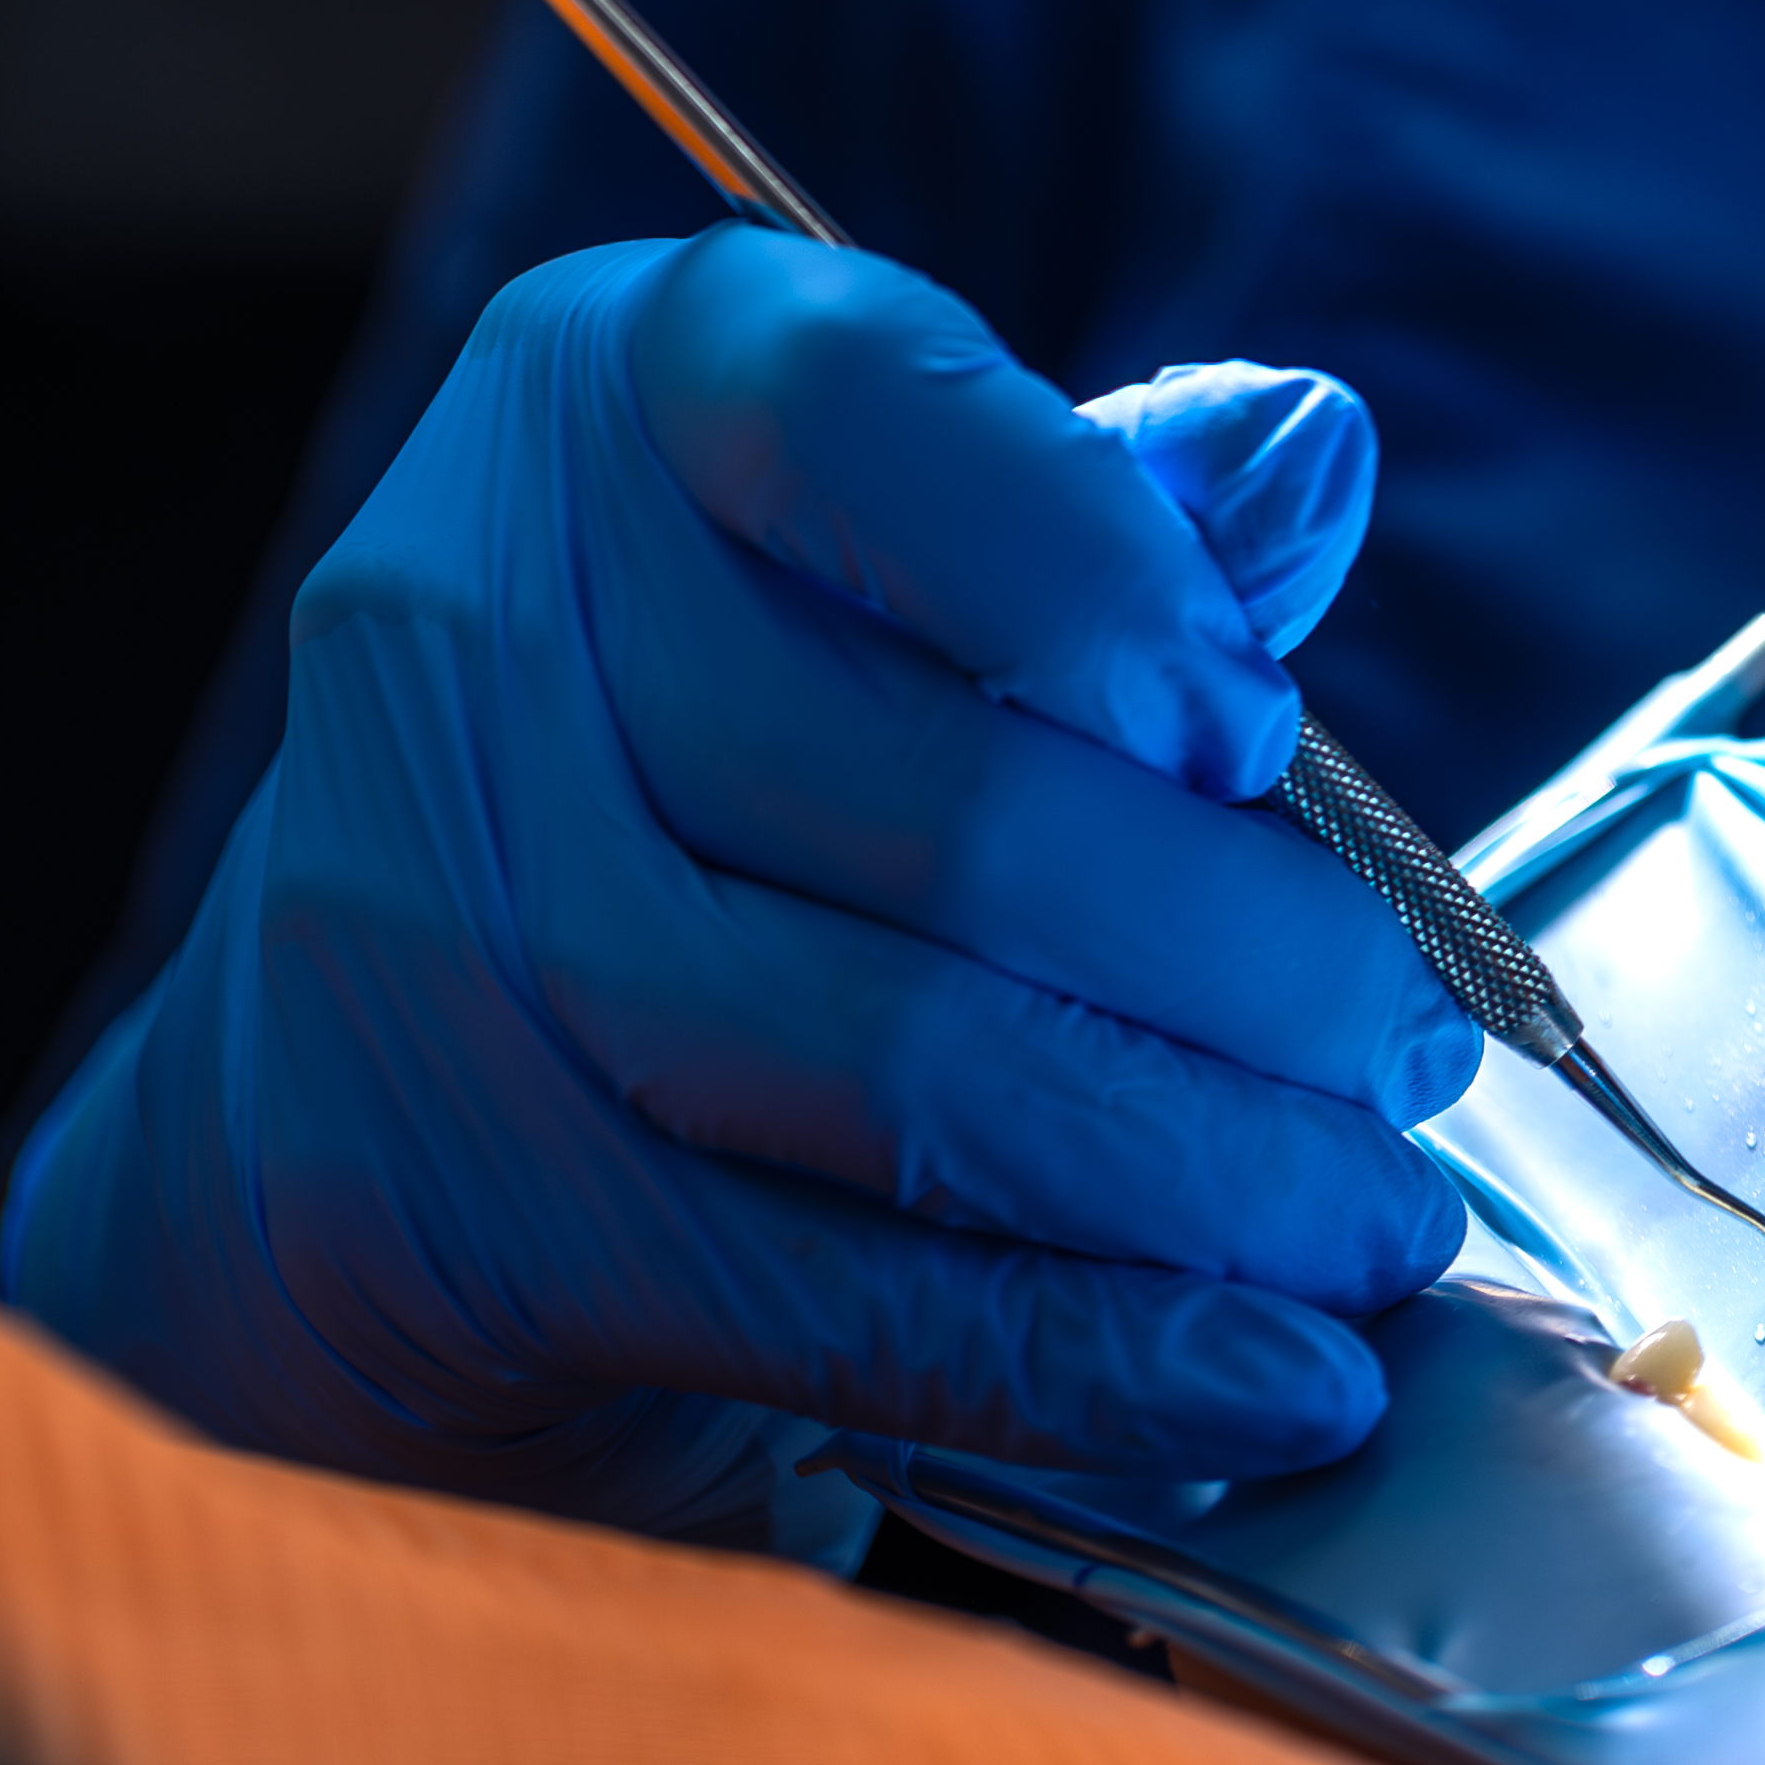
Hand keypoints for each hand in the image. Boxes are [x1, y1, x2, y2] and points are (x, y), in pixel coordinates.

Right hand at [6, 233, 1476, 1536]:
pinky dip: (1090, 1355)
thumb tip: (1305, 450)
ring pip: (913, 1067)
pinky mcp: (439, 1202)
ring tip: (1373, 1217)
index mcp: (610, 386)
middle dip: (1258, 960)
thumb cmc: (703, 777)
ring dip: (1210, 1175)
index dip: (1108, 577)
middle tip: (1411, 1048)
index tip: (1265, 732)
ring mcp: (420, 923)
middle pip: (950, 801)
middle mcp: (468, 619)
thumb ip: (1088, 513)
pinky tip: (1268, 1378)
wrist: (353, 1083)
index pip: (872, 414)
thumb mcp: (870, 567)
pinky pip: (836, 1299)